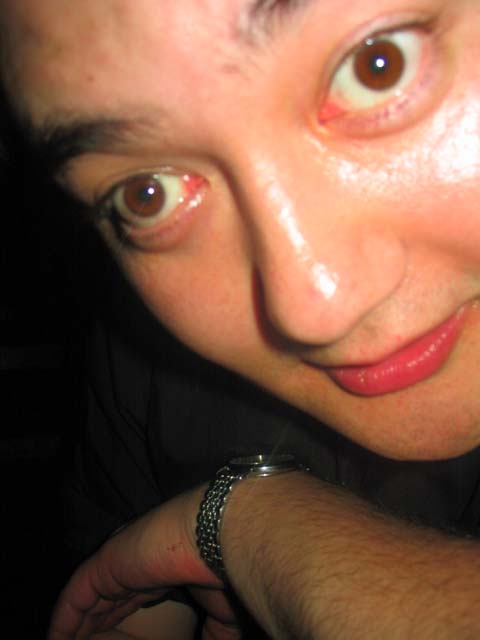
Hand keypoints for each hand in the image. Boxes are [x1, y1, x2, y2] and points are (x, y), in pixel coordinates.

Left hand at [47, 485, 241, 639]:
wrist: (216, 534)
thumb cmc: (225, 570)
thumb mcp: (223, 613)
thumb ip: (213, 634)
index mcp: (165, 569)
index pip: (137, 594)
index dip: (124, 614)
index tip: (116, 636)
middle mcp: (140, 562)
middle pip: (111, 597)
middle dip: (99, 621)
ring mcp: (121, 561)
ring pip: (90, 598)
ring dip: (77, 624)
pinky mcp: (105, 564)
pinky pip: (75, 596)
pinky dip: (64, 619)